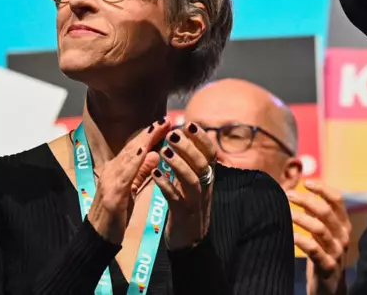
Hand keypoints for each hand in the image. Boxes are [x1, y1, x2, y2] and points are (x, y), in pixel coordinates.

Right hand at [87, 120, 169, 243]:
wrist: (97, 239)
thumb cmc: (114, 216)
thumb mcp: (130, 191)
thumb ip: (141, 173)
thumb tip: (155, 153)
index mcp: (116, 170)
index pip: (135, 148)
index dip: (149, 134)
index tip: (165, 122)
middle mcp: (110, 171)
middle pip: (132, 147)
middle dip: (149, 132)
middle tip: (165, 119)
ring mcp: (109, 182)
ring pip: (128, 156)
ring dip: (144, 140)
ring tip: (158, 127)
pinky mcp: (112, 195)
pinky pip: (125, 174)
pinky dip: (135, 161)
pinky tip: (144, 151)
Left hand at [152, 122, 218, 250]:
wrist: (190, 242)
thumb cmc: (188, 208)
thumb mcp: (193, 184)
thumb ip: (189, 165)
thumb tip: (184, 141)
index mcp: (207, 177)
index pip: (210, 153)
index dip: (202, 138)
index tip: (190, 124)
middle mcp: (205, 187)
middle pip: (203, 163)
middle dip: (189, 147)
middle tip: (173, 134)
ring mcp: (195, 201)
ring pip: (192, 179)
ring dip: (178, 163)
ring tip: (164, 151)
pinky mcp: (183, 214)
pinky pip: (176, 198)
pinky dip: (166, 186)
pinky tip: (155, 176)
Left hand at [290, 180, 351, 294]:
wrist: (331, 290)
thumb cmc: (324, 257)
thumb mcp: (323, 236)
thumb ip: (318, 217)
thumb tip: (306, 198)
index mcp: (344, 225)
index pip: (338, 200)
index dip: (323, 189)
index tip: (306, 182)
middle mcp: (343, 236)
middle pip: (327, 212)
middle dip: (307, 200)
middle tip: (288, 195)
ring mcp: (337, 251)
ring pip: (320, 229)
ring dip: (302, 219)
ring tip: (287, 213)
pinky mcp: (328, 266)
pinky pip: (314, 250)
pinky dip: (302, 241)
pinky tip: (291, 235)